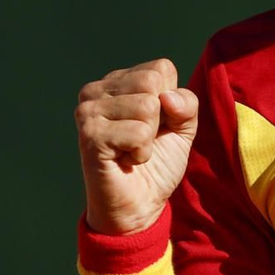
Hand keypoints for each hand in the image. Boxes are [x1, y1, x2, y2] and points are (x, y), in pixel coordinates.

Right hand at [75, 58, 198, 234]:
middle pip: (153, 82)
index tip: (155, 126)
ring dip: (150, 138)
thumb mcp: (182, 128)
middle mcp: (97, 90)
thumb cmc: (157, 164)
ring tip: (131, 150)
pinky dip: (142, 153)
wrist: (138, 206)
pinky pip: (139, 132)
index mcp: (117, 81)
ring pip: (147, 106)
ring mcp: (89, 110)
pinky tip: (125, 160)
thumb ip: (186, 104)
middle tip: (142, 139)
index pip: (161, 68)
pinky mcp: (90, 134)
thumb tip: (167, 97)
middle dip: (161, 118)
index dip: (171, 102)